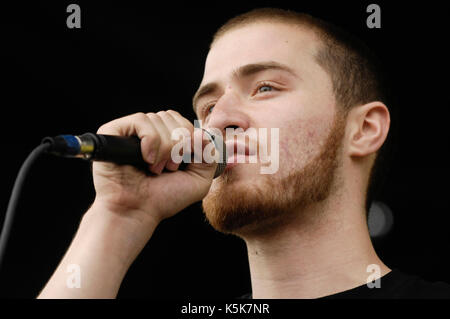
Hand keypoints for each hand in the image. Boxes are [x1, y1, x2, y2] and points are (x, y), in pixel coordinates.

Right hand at [91, 110, 217, 228]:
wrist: (137, 212)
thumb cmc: (164, 198)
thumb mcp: (198, 180)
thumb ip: (209, 155)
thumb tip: (203, 133)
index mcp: (165, 140)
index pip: (182, 121)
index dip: (189, 138)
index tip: (184, 162)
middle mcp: (148, 133)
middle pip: (171, 116)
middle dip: (178, 144)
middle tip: (170, 168)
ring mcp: (130, 132)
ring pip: (157, 119)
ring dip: (164, 148)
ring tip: (155, 169)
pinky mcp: (113, 132)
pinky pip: (141, 121)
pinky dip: (150, 141)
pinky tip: (146, 159)